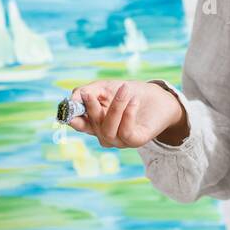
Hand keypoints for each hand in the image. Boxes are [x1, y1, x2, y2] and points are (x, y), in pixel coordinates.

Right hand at [66, 80, 187, 147]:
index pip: (79, 124)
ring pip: (108, 130)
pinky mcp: (135, 141)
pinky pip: (126, 132)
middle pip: (92, 127)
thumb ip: (88, 91)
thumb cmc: (130, 92)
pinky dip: (128, 115)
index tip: (70, 105)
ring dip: (115, 108)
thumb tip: (73, 98)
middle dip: (91, 109)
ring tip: (124, 89)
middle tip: (92, 93)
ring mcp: (120, 141)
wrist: (159, 98)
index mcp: (95, 122)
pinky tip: (134, 101)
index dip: (72, 117)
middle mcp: (105, 134)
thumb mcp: (106, 87)